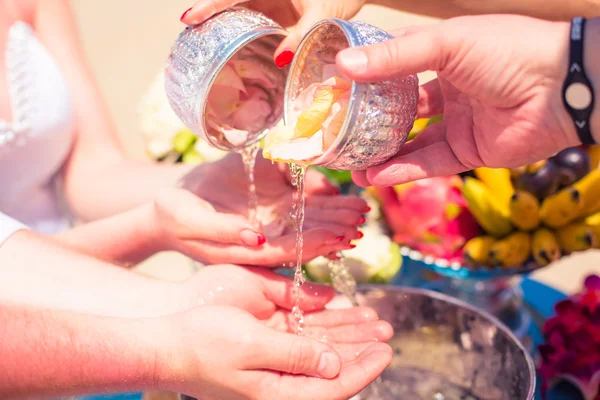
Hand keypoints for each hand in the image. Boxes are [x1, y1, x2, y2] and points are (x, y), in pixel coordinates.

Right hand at [158, 268, 392, 399]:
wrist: (166, 343)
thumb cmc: (202, 344)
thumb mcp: (251, 346)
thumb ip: (295, 357)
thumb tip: (334, 365)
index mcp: (278, 394)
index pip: (333, 387)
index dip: (363, 369)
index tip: (386, 350)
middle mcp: (278, 387)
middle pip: (331, 371)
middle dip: (360, 350)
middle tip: (386, 331)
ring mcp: (272, 372)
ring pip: (320, 355)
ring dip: (345, 338)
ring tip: (370, 323)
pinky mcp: (264, 355)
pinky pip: (302, 345)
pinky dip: (322, 331)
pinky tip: (337, 317)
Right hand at [173, 152, 367, 265]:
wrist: (169, 204)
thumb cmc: (175, 215)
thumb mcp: (192, 222)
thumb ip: (222, 232)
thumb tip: (256, 239)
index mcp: (249, 250)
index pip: (289, 250)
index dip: (315, 244)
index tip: (340, 236)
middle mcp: (265, 238)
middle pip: (305, 235)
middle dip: (334, 227)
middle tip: (361, 217)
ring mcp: (269, 220)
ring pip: (306, 219)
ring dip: (333, 214)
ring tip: (361, 207)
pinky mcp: (267, 201)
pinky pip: (297, 199)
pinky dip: (317, 195)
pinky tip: (337, 191)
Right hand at [180, 0, 366, 65]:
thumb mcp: (321, 15)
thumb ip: (300, 36)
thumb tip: (280, 59)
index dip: (209, 5)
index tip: (189, 18)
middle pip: (227, 3)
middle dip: (207, 17)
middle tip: (188, 39)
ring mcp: (264, 2)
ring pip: (234, 13)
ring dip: (220, 29)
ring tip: (200, 49)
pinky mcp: (270, 13)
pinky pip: (247, 23)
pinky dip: (237, 37)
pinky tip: (226, 52)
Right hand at [336, 15, 590, 186]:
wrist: (563, 88)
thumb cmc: (507, 51)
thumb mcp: (446, 44)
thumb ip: (395, 58)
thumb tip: (343, 66)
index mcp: (443, 57)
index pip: (396, 68)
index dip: (366, 80)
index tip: (334, 92)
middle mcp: (449, 90)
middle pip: (401, 111)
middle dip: (371, 126)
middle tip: (339, 137)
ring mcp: (459, 122)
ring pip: (413, 143)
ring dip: (383, 156)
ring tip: (351, 168)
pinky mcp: (470, 151)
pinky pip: (432, 163)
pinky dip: (404, 170)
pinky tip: (377, 176)